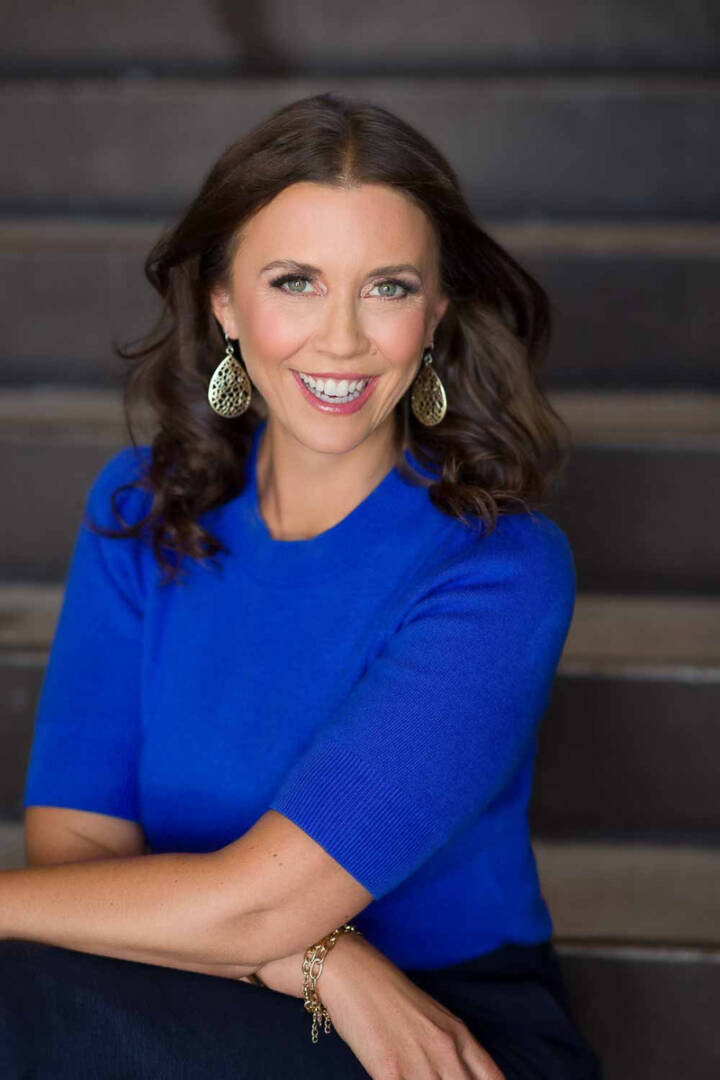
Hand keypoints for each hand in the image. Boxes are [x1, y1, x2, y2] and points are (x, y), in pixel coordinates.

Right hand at [319, 932, 505, 1079]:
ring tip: (412, 1077)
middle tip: (431, 1079)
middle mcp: (446, 1050)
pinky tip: (395, 1079)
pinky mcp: (390, 1072)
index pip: (492, 1079)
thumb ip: (453, 1049)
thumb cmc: (390, 994)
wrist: (352, 972)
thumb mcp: (433, 1017)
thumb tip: (461, 1074)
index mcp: (459, 1035)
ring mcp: (419, 1063)